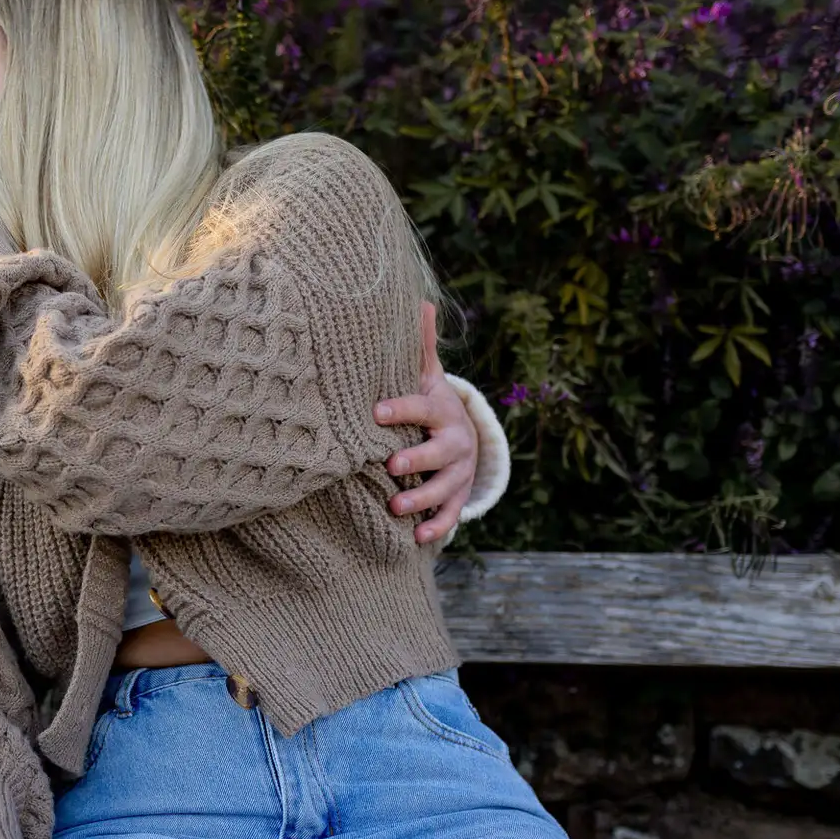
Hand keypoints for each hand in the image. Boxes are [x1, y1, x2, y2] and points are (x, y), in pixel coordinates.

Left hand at [373, 302, 476, 543]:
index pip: (422, 408)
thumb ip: (419, 346)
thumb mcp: (426, 375)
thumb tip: (419, 300)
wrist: (463, 435)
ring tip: (395, 506)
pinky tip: (417, 538)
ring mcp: (459, 472)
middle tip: (390, 465)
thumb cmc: (430, 403)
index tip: (376, 412)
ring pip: (445, 488)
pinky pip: (450, 514)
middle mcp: (455, 442)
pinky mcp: (457, 496)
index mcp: (441, 410)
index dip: (401, 410)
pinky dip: (436, 527)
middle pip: (439, 452)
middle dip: (417, 459)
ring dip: (422, 498)